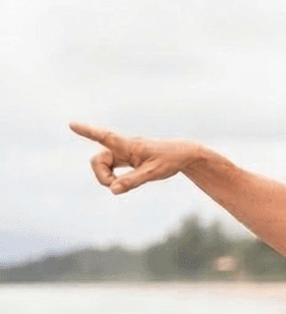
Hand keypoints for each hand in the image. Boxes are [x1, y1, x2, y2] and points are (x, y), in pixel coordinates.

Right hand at [70, 122, 204, 194]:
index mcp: (129, 145)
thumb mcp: (153, 173)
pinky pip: (112, 168)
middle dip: (102, 176)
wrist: (185, 154)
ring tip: (122, 186)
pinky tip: (122, 182)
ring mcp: (125, 153)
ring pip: (104, 165)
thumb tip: (112, 190)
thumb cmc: (171, 160)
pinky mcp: (129, 158)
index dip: (88, 131)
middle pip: (98, 160)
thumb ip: (132, 181)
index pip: (105, 137)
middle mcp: (123, 147)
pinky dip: (115, 178)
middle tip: (116, 187)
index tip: (72, 124)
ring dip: (108, 178)